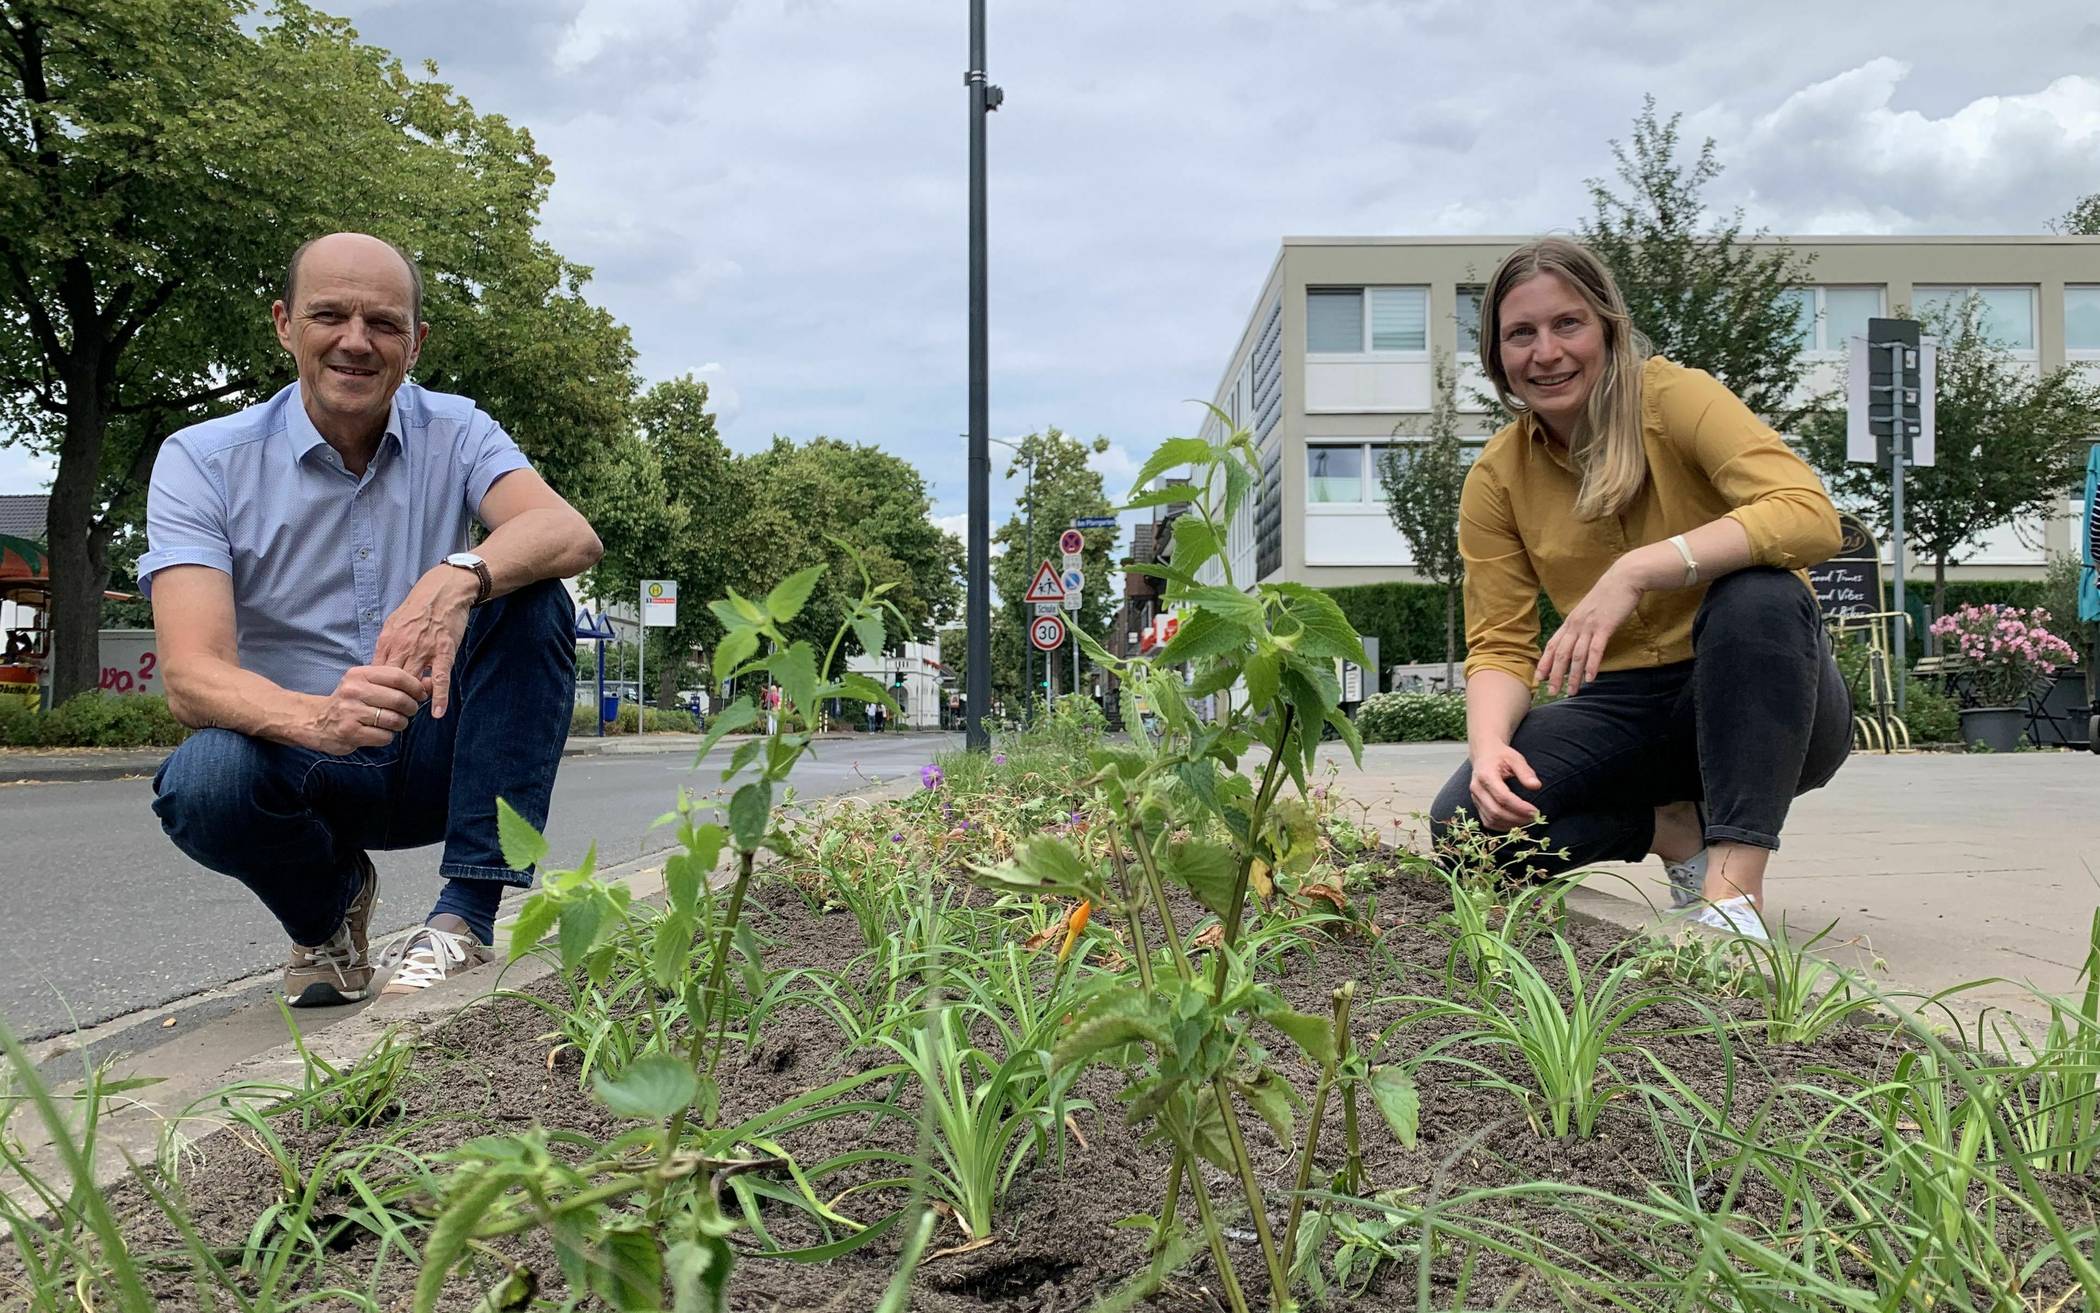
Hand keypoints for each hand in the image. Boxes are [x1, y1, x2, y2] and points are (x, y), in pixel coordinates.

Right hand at [307, 664, 427, 754]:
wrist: (315, 721)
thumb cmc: (350, 702)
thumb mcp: (369, 685)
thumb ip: (400, 683)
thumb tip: (432, 684)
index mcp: (359, 674)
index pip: (398, 676)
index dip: (416, 687)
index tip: (420, 695)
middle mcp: (354, 691)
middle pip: (400, 699)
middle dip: (411, 708)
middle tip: (409, 712)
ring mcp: (351, 712)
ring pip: (394, 720)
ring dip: (401, 724)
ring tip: (394, 723)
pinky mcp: (350, 732)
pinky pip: (384, 736)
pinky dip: (388, 736)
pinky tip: (379, 732)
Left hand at [373, 565, 477, 716]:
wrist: (443, 591)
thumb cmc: (418, 607)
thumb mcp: (393, 623)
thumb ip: (386, 645)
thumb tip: (378, 664)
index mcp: (388, 641)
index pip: (377, 673)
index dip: (378, 689)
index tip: (380, 699)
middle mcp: (403, 648)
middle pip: (392, 682)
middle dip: (393, 698)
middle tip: (395, 710)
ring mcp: (423, 651)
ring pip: (414, 683)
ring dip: (413, 699)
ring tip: (413, 709)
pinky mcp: (443, 653)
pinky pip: (440, 679)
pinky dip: (439, 697)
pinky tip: (438, 713)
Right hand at [1468, 742, 1542, 830]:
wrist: (1484, 755)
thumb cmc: (1501, 756)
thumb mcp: (1515, 758)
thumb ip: (1525, 772)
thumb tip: (1536, 786)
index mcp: (1486, 775)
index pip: (1502, 797)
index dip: (1519, 807)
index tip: (1535, 811)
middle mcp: (1477, 789)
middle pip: (1496, 811)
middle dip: (1517, 818)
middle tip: (1534, 818)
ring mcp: (1475, 798)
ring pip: (1491, 819)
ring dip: (1510, 824)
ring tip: (1526, 820)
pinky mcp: (1476, 805)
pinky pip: (1487, 821)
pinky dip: (1502, 826)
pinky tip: (1515, 822)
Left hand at [1537, 564, 1642, 695]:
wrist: (1624, 578)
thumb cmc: (1609, 595)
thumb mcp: (1590, 611)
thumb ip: (1582, 625)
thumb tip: (1579, 639)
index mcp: (1571, 621)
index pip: (1553, 645)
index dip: (1545, 662)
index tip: (1538, 678)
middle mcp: (1576, 625)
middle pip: (1561, 654)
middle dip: (1555, 675)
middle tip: (1552, 692)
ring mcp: (1589, 626)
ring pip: (1576, 655)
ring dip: (1573, 676)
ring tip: (1571, 692)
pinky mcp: (1604, 626)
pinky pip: (1595, 649)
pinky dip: (1591, 665)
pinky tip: (1590, 679)